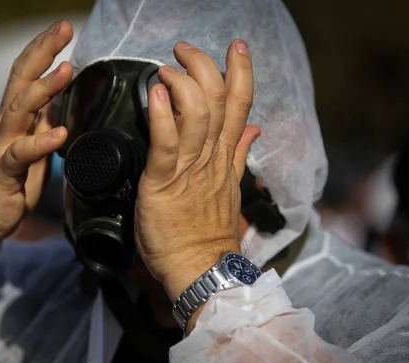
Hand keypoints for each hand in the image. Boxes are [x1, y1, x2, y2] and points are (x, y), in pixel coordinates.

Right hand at [0, 21, 73, 249]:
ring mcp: (0, 146)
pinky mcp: (1, 171)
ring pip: (20, 110)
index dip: (43, 49)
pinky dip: (41, 142)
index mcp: (13, 118)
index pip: (26, 75)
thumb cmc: (5, 185)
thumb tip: (60, 105)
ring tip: (66, 70)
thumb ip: (41, 127)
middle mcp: (4, 125)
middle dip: (43, 52)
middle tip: (64, 28)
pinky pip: (20, 154)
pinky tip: (61, 133)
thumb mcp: (30, 152)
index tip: (63, 27)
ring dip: (44, 88)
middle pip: (21, 80)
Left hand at [134, 40, 259, 301]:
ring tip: (166, 70)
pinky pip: (166, 143)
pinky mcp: (164, 183)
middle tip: (184, 50)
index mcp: (225, 157)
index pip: (240, 106)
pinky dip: (161, 116)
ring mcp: (189, 169)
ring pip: (196, 114)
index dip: (240, 73)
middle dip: (204, 66)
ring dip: (181, 83)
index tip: (236, 49)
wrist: (199, 268)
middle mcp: (211, 158)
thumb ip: (239, 155)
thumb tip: (253, 130)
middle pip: (218, 100)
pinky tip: (155, 95)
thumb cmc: (206, 231)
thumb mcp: (229, 188)